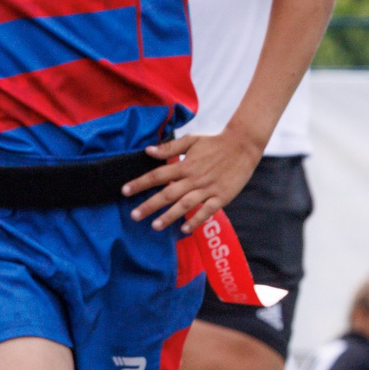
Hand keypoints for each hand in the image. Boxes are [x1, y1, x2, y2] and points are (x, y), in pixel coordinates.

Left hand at [125, 129, 261, 232]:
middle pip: (168, 193)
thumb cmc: (215, 142)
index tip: (124, 191)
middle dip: (149, 205)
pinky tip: (185, 228)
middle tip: (134, 216)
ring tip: (154, 226)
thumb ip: (169, 148)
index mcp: (184, 165)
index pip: (157, 175)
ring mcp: (208, 188)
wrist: (244, 145)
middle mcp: (194, 178)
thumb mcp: (191, 140)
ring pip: (185, 205)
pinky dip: (196, 220)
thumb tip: (148, 151)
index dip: (140, 183)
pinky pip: (207, 211)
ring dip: (169, 216)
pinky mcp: (221, 196)